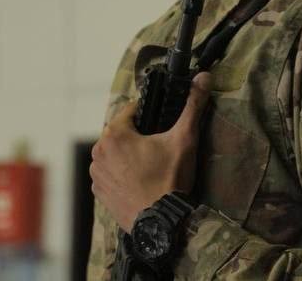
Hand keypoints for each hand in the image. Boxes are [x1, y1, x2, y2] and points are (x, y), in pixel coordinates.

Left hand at [89, 72, 211, 232]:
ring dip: (128, 153)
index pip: (131, 110)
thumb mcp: (184, 139)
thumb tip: (204, 77)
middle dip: (138, 135)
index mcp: (114, 134)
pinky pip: (110, 172)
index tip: (162, 124)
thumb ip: (193, 105)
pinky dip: (122, 172)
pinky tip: (140, 180)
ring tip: (151, 165)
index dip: (149, 114)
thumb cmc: (170, 179)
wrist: (161, 224)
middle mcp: (99, 152)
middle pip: (121, 131)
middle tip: (159, 148)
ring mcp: (97, 174)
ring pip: (114, 152)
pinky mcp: (99, 192)